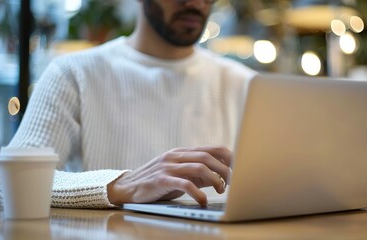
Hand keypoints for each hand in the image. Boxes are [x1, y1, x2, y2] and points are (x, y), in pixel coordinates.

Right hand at [107, 145, 230, 205]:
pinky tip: (203, 201)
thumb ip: (197, 172)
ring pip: (199, 167)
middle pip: (208, 157)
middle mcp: (176, 156)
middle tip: (232, 182)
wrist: (127, 187)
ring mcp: (168, 167)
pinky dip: (198, 193)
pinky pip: (185, 184)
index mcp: (182, 152)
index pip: (212, 148)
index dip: (228, 157)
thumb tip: (221, 176)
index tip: (238, 169)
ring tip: (221, 190)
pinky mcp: (161, 180)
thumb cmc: (157, 181)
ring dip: (215, 179)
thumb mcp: (178, 173)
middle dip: (225, 169)